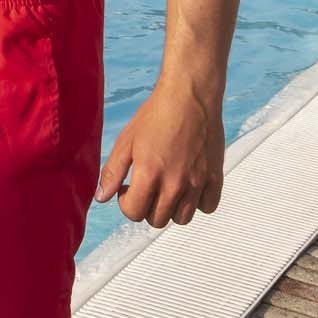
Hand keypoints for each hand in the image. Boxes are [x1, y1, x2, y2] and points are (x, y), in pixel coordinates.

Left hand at [95, 80, 225, 227]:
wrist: (189, 97)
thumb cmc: (155, 116)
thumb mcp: (126, 141)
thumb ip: (112, 171)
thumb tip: (102, 198)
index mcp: (149, 175)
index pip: (133, 213)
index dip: (126, 203)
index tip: (128, 187)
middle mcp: (175, 184)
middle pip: (157, 220)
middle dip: (146, 207)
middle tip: (146, 185)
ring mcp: (197, 183)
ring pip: (182, 218)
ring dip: (171, 208)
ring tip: (166, 185)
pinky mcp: (216, 178)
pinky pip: (207, 207)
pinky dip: (197, 202)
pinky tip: (188, 184)